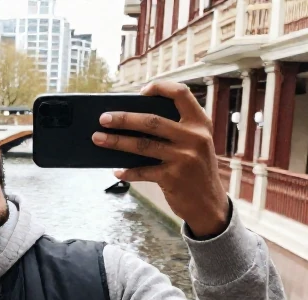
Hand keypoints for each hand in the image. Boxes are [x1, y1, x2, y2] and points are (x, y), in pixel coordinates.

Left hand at [92, 81, 228, 237]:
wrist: (209, 204)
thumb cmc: (195, 169)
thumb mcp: (196, 144)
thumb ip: (176, 130)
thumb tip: (131, 122)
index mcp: (200, 123)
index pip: (181, 93)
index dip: (160, 88)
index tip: (141, 92)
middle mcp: (194, 137)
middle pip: (152, 120)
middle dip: (123, 118)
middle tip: (103, 118)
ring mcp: (184, 157)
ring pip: (142, 145)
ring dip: (116, 142)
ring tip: (98, 138)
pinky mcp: (173, 178)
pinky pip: (142, 171)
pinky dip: (127, 171)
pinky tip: (117, 171)